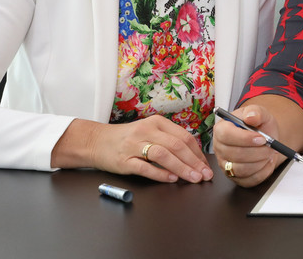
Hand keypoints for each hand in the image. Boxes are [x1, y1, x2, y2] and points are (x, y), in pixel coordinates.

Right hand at [53, 115, 213, 182]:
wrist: (97, 141)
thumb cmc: (128, 139)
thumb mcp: (150, 132)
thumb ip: (169, 140)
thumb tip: (193, 157)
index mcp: (157, 122)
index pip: (183, 137)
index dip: (197, 153)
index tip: (205, 166)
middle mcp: (147, 131)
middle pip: (176, 146)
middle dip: (194, 162)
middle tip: (204, 175)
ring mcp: (135, 145)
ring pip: (163, 155)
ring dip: (181, 168)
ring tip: (193, 178)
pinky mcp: (124, 160)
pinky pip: (145, 167)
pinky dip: (160, 173)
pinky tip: (171, 179)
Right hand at [212, 105, 281, 187]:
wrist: (266, 139)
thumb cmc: (259, 125)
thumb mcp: (260, 113)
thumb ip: (256, 112)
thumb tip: (250, 116)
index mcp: (221, 129)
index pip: (226, 135)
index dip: (245, 138)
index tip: (261, 138)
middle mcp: (220, 148)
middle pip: (235, 154)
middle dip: (257, 151)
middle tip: (270, 146)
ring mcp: (225, 164)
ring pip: (241, 169)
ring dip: (260, 161)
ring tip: (269, 153)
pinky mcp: (235, 177)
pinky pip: (249, 180)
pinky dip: (262, 171)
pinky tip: (267, 162)